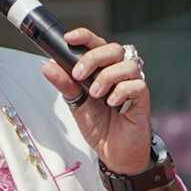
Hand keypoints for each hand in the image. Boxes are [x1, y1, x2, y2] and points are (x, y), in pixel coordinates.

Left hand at [40, 28, 151, 176]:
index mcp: (103, 69)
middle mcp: (119, 73)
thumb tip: (47, 65)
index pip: (96, 43)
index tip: (69, 38)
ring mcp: (133, 85)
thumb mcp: (76, 104)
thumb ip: (65, 84)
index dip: (84, 36)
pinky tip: (112, 103)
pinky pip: (137, 85)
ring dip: (107, 77)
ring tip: (95, 95)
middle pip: (114, 48)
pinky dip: (121, 91)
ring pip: (128, 65)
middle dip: (93, 58)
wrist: (114, 154)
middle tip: (79, 75)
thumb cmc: (100, 125)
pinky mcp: (143, 99)